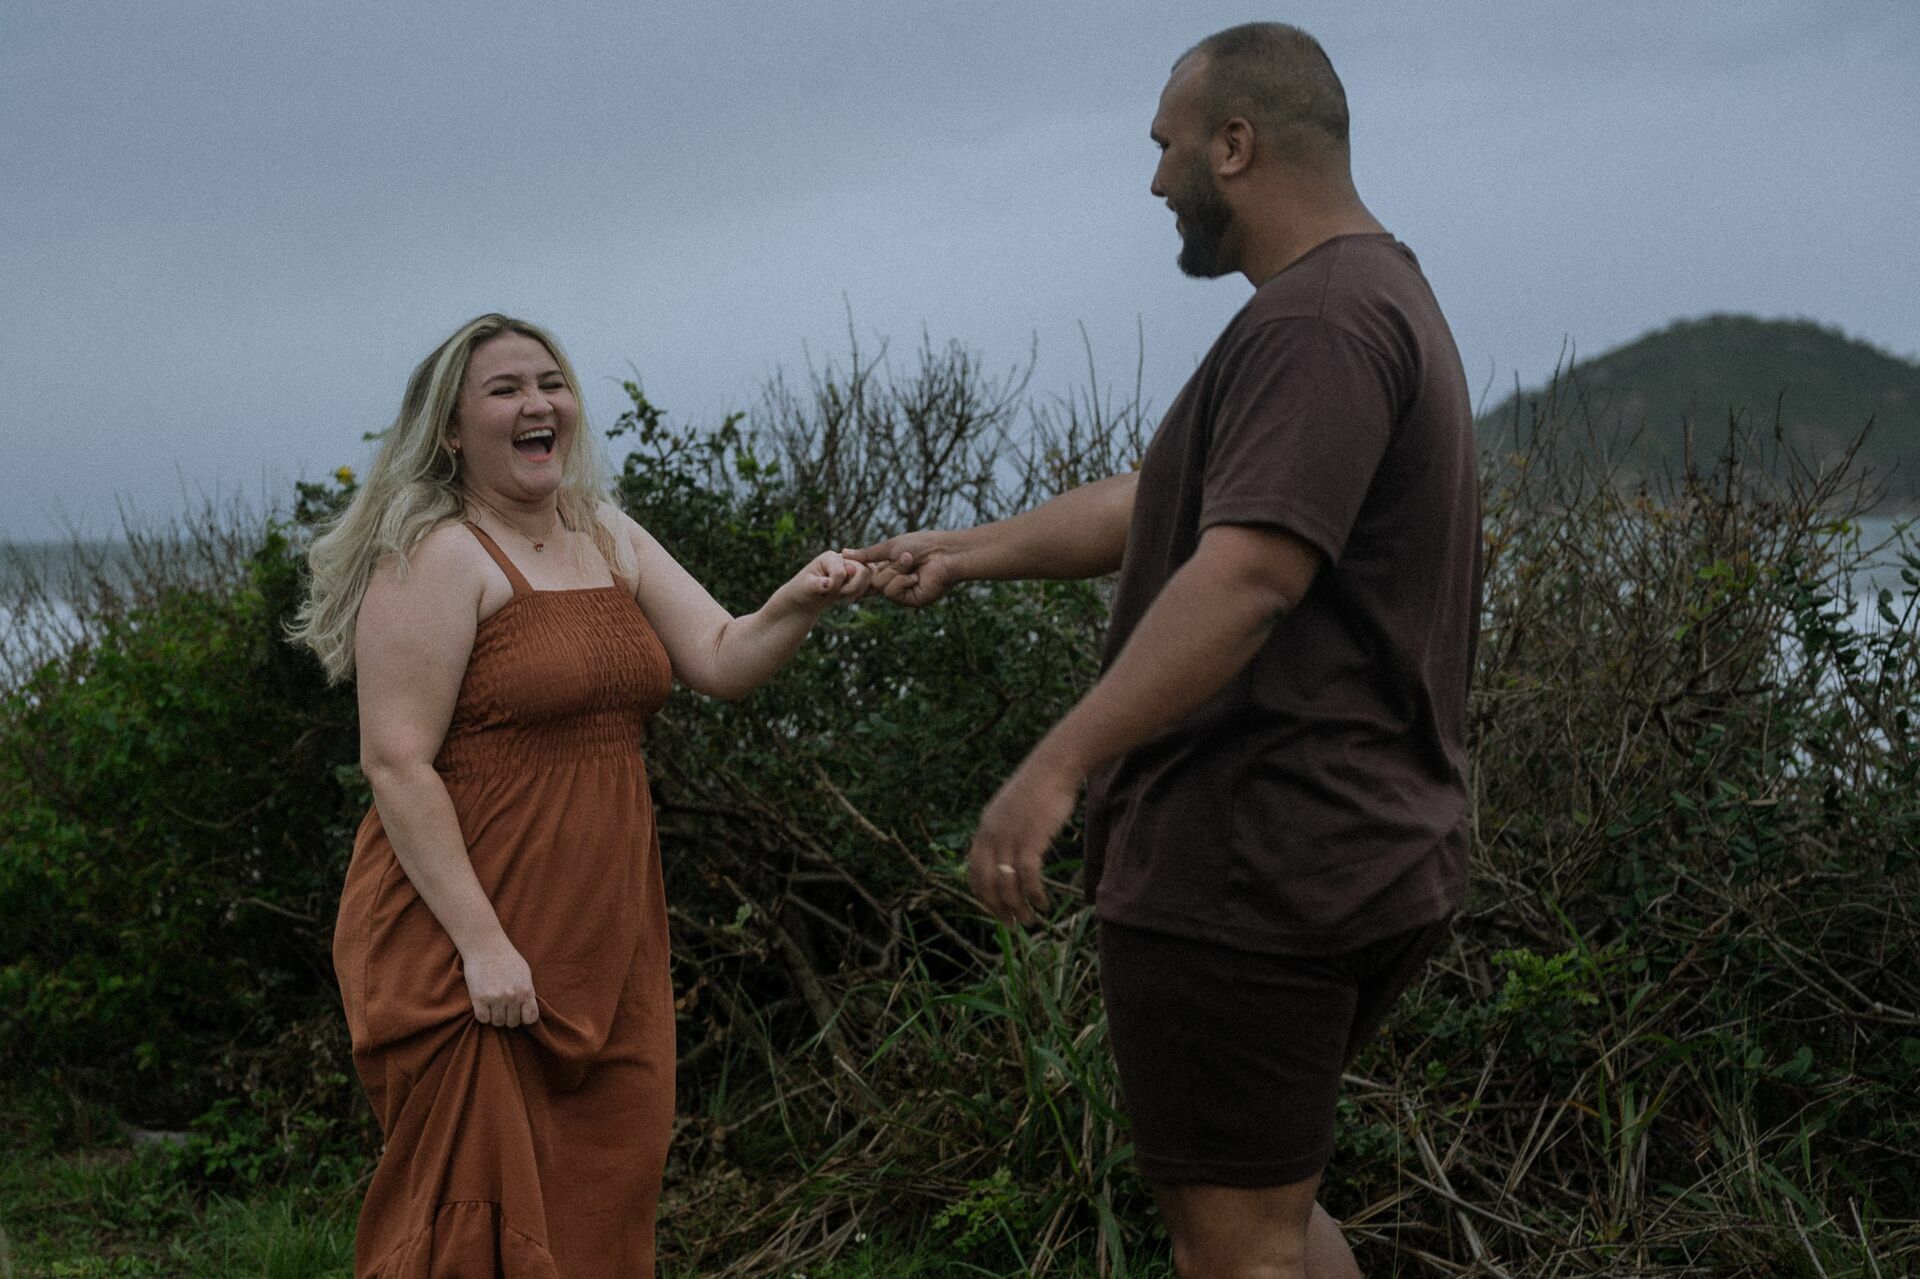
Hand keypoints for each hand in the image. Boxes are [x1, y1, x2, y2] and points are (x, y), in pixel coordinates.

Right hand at [460, 937, 539, 1027]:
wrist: (486, 946)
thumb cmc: (506, 958)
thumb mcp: (524, 973)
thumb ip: (527, 992)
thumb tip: (527, 1009)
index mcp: (526, 990)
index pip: (530, 1018)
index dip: (524, 1018)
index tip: (519, 1013)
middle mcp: (512, 997)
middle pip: (512, 1023)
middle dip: (508, 1017)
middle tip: (503, 1006)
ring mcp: (495, 998)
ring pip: (497, 1022)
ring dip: (495, 1017)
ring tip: (493, 1004)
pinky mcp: (479, 998)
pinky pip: (483, 1019)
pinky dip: (483, 1015)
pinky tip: (483, 1005)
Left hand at [782, 549, 872, 612]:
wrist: (806, 599)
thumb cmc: (802, 591)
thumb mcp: (806, 589)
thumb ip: (818, 584)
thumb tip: (829, 583)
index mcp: (829, 557)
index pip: (842, 572)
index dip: (836, 587)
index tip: (824, 593)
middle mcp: (843, 558)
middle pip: (862, 569)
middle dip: (853, 587)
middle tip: (842, 596)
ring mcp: (851, 565)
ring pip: (870, 574)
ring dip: (860, 589)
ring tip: (847, 598)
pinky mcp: (857, 575)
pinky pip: (871, 580)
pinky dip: (865, 591)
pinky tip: (852, 599)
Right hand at [847, 531, 958, 607]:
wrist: (945, 553)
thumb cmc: (922, 545)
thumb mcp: (890, 546)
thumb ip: (867, 554)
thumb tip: (844, 553)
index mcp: (890, 568)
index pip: (869, 577)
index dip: (859, 578)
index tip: (845, 576)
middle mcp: (895, 582)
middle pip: (872, 581)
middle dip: (888, 567)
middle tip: (906, 556)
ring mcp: (903, 592)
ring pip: (881, 587)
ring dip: (896, 571)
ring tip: (913, 563)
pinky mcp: (910, 600)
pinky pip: (892, 593)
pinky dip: (902, 582)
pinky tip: (917, 577)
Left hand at [967, 752, 1080, 925]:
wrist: (1053, 767)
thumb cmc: (1038, 789)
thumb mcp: (1009, 810)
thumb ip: (1002, 831)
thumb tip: (1006, 855)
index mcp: (984, 830)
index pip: (974, 873)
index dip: (983, 897)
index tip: (996, 911)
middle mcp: (991, 836)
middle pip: (987, 884)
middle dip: (998, 910)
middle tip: (1012, 925)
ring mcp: (1009, 838)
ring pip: (1007, 886)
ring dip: (1018, 908)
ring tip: (1029, 920)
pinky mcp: (1031, 839)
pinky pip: (1028, 877)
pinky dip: (1034, 894)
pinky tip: (1042, 902)